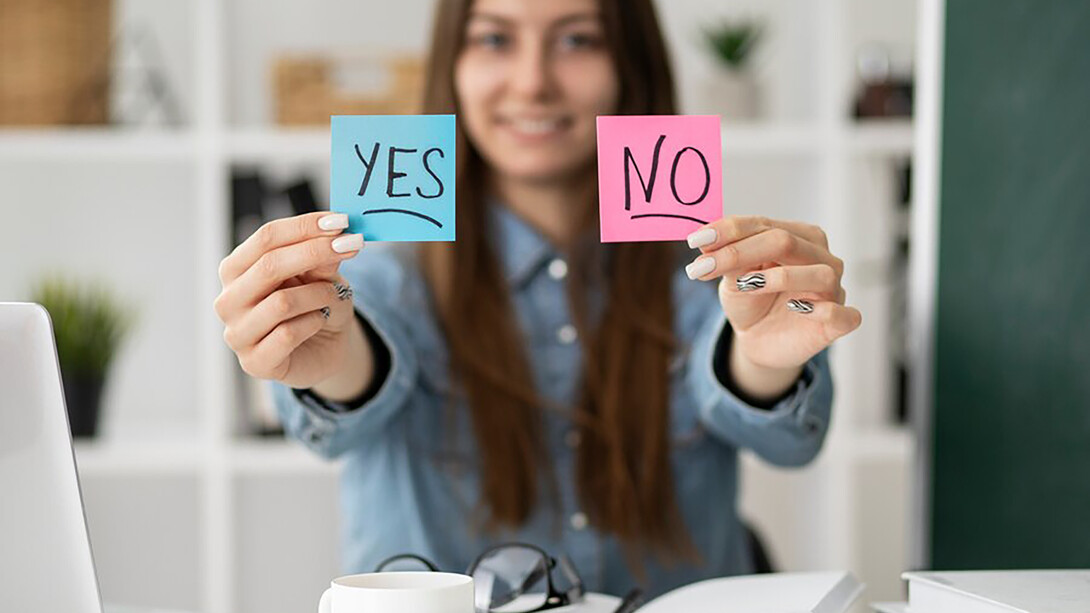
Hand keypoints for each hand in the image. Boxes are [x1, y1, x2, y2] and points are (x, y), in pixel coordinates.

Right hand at [214, 212, 364, 388]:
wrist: (325, 350)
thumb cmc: (316, 306)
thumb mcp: (323, 276)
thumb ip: (322, 259)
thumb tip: (335, 235)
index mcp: (236, 270)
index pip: (265, 238)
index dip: (304, 226)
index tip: (341, 221)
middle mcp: (229, 300)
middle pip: (269, 266)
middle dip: (315, 252)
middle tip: (351, 245)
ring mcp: (237, 333)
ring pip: (281, 302)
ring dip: (319, 294)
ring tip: (333, 296)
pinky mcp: (254, 362)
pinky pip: (287, 334)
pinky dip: (313, 322)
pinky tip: (319, 321)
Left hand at [684, 216, 861, 394]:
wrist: (758, 340)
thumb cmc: (750, 300)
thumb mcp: (732, 278)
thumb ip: (725, 258)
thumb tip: (704, 239)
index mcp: (798, 236)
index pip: (763, 224)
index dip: (728, 230)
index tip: (695, 240)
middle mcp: (821, 257)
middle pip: (785, 242)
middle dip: (739, 252)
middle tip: (703, 267)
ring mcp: (834, 289)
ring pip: (819, 273)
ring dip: (780, 277)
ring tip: (746, 285)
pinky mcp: (840, 321)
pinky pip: (844, 314)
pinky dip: (823, 310)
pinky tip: (797, 308)